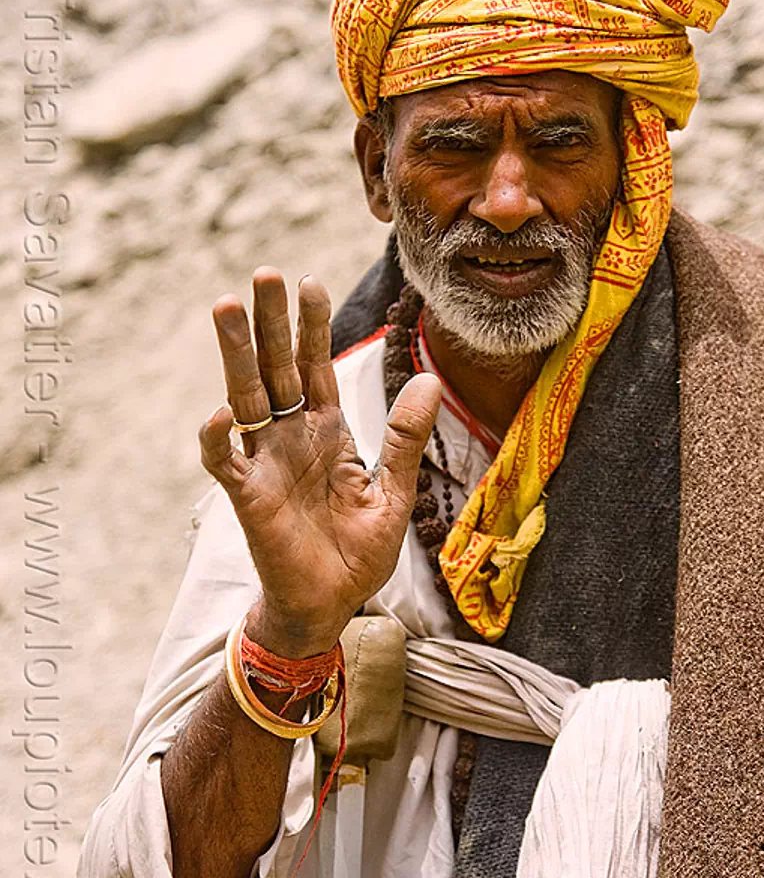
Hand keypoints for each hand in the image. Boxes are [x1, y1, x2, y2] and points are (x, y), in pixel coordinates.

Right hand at [199, 268, 440, 657]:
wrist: (330, 604)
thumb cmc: (358, 551)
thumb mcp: (394, 491)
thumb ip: (404, 436)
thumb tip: (430, 378)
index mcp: (328, 432)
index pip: (316, 367)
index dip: (312, 326)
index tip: (310, 281)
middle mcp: (292, 438)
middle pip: (277, 368)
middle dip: (271, 322)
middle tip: (264, 273)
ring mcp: (267, 463)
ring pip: (246, 398)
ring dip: (237, 355)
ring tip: (226, 308)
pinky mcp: (249, 497)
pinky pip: (227, 461)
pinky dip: (220, 438)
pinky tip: (222, 412)